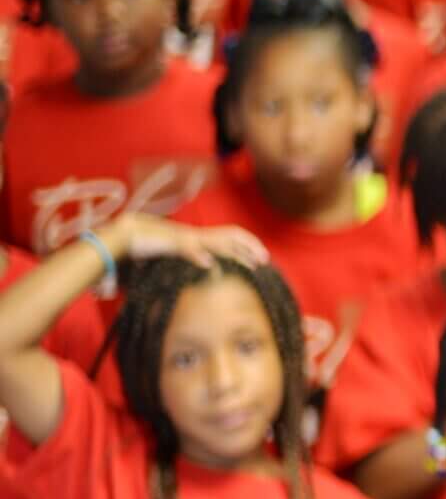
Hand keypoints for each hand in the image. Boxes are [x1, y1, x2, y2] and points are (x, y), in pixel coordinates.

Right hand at [111, 216, 268, 270]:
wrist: (127, 233)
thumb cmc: (152, 243)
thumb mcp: (177, 252)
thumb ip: (194, 255)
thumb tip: (210, 265)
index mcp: (199, 237)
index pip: (229, 237)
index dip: (247, 245)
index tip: (262, 258)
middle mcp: (196, 235)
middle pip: (229, 236)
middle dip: (250, 247)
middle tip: (266, 261)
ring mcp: (184, 238)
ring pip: (213, 241)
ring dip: (234, 252)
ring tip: (251, 263)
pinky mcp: (169, 243)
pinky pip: (186, 248)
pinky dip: (197, 255)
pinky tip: (209, 264)